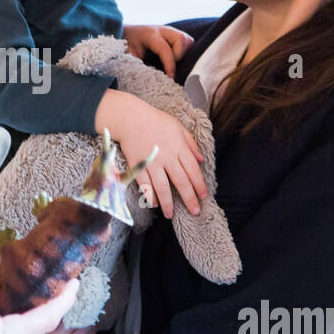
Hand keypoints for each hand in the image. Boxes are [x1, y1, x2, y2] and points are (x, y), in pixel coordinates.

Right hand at [95, 90, 206, 219]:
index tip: (203, 196)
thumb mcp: (178, 127)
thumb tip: (201, 160)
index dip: (199, 185)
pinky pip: (144, 184)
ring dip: (168, 203)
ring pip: (162, 187)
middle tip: (194, 212)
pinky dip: (149, 195)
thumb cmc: (156, 120)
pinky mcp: (138, 165)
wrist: (130, 117)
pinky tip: (154, 204)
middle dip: (189, 199)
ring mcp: (152, 162)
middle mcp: (167, 157)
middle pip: (181, 182)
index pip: (193, 170)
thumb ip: (191, 144)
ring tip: (171, 215)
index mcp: (179, 147)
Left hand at [122, 24, 194, 78]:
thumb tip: (146, 78)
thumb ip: (136, 64)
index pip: (165, 49)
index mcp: (150, 35)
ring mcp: (169, 31)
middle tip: (170, 67)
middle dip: (179, 56)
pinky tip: (174, 58)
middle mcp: (162, 30)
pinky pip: (187, 41)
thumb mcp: (127, 55)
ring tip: (172, 62)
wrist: (125, 33)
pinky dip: (184, 51)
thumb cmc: (126, 44)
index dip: (170, 65)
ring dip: (183, 53)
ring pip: (186, 40)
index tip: (170, 78)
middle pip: (181, 39)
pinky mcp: (173, 34)